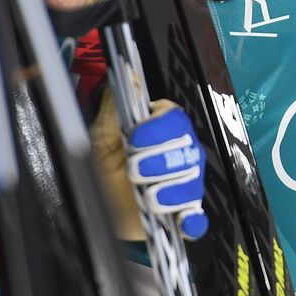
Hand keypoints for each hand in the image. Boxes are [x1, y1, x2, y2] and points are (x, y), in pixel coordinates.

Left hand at [90, 92, 208, 240]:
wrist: (97, 208)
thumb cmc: (102, 168)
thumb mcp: (100, 137)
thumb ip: (115, 108)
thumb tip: (128, 75)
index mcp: (159, 131)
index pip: (174, 118)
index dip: (158, 128)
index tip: (134, 140)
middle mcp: (177, 154)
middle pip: (187, 150)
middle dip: (160, 162)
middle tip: (134, 171)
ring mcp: (183, 185)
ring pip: (193, 183)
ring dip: (171, 192)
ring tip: (148, 199)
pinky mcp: (181, 215)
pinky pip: (197, 218)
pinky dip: (192, 221)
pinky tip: (183, 220)